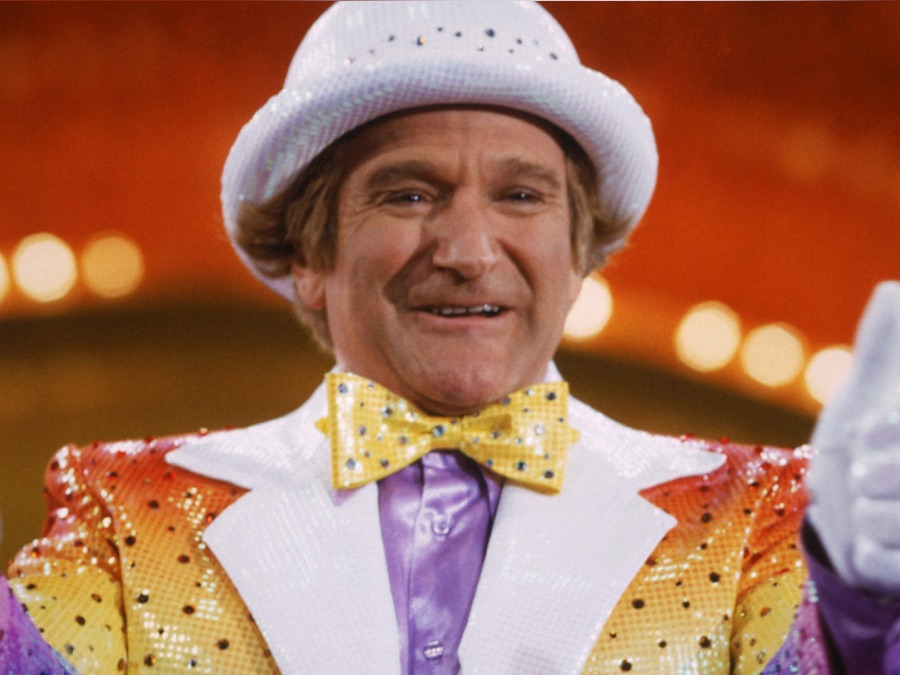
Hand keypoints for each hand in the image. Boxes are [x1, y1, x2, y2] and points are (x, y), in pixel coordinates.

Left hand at [807, 281, 899, 594]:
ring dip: (865, 518)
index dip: (884, 436)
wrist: (856, 516)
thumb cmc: (870, 442)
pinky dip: (864, 555)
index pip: (890, 435)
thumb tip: (891, 290)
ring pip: (883, 523)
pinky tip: (872, 546)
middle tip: (865, 478)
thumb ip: (886, 342)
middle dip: (875, 478)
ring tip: (870, 512)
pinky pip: (875, 563)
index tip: (863, 437)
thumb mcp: (876, 389)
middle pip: (891, 481)